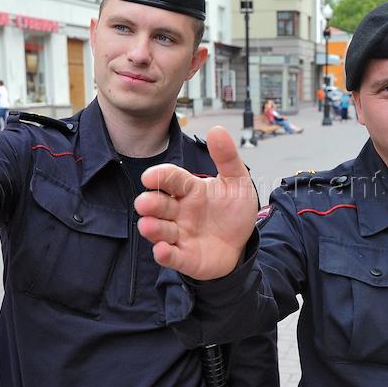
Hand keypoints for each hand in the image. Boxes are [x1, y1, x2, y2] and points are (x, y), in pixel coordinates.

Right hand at [135, 126, 257, 279]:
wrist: (243, 243)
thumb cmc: (232, 210)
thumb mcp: (237, 181)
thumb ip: (227, 157)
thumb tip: (217, 129)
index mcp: (190, 189)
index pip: (171, 179)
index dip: (160, 177)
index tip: (150, 176)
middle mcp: (180, 211)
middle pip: (159, 205)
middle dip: (150, 203)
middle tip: (145, 203)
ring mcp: (180, 235)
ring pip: (160, 230)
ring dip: (152, 228)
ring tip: (147, 225)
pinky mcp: (185, 257)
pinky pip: (171, 256)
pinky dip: (164, 254)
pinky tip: (162, 250)